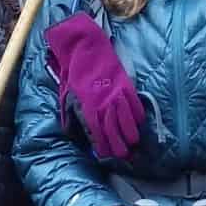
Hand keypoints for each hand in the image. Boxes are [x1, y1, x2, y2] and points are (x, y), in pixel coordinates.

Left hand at [44, 14, 144, 159]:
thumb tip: (75, 134)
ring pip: (128, 119)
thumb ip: (71, 117)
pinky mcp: (126, 85)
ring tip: (134, 143)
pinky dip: (138, 115)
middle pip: (115, 130)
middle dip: (120, 146)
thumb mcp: (66, 98)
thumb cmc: (74, 74)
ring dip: (131, 133)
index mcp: (87, 108)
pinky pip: (135, 104)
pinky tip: (138, 123)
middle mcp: (104, 104)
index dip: (103, 147)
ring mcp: (117, 94)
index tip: (106, 156)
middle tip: (125, 156)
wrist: (85, 48)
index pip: (97, 134)